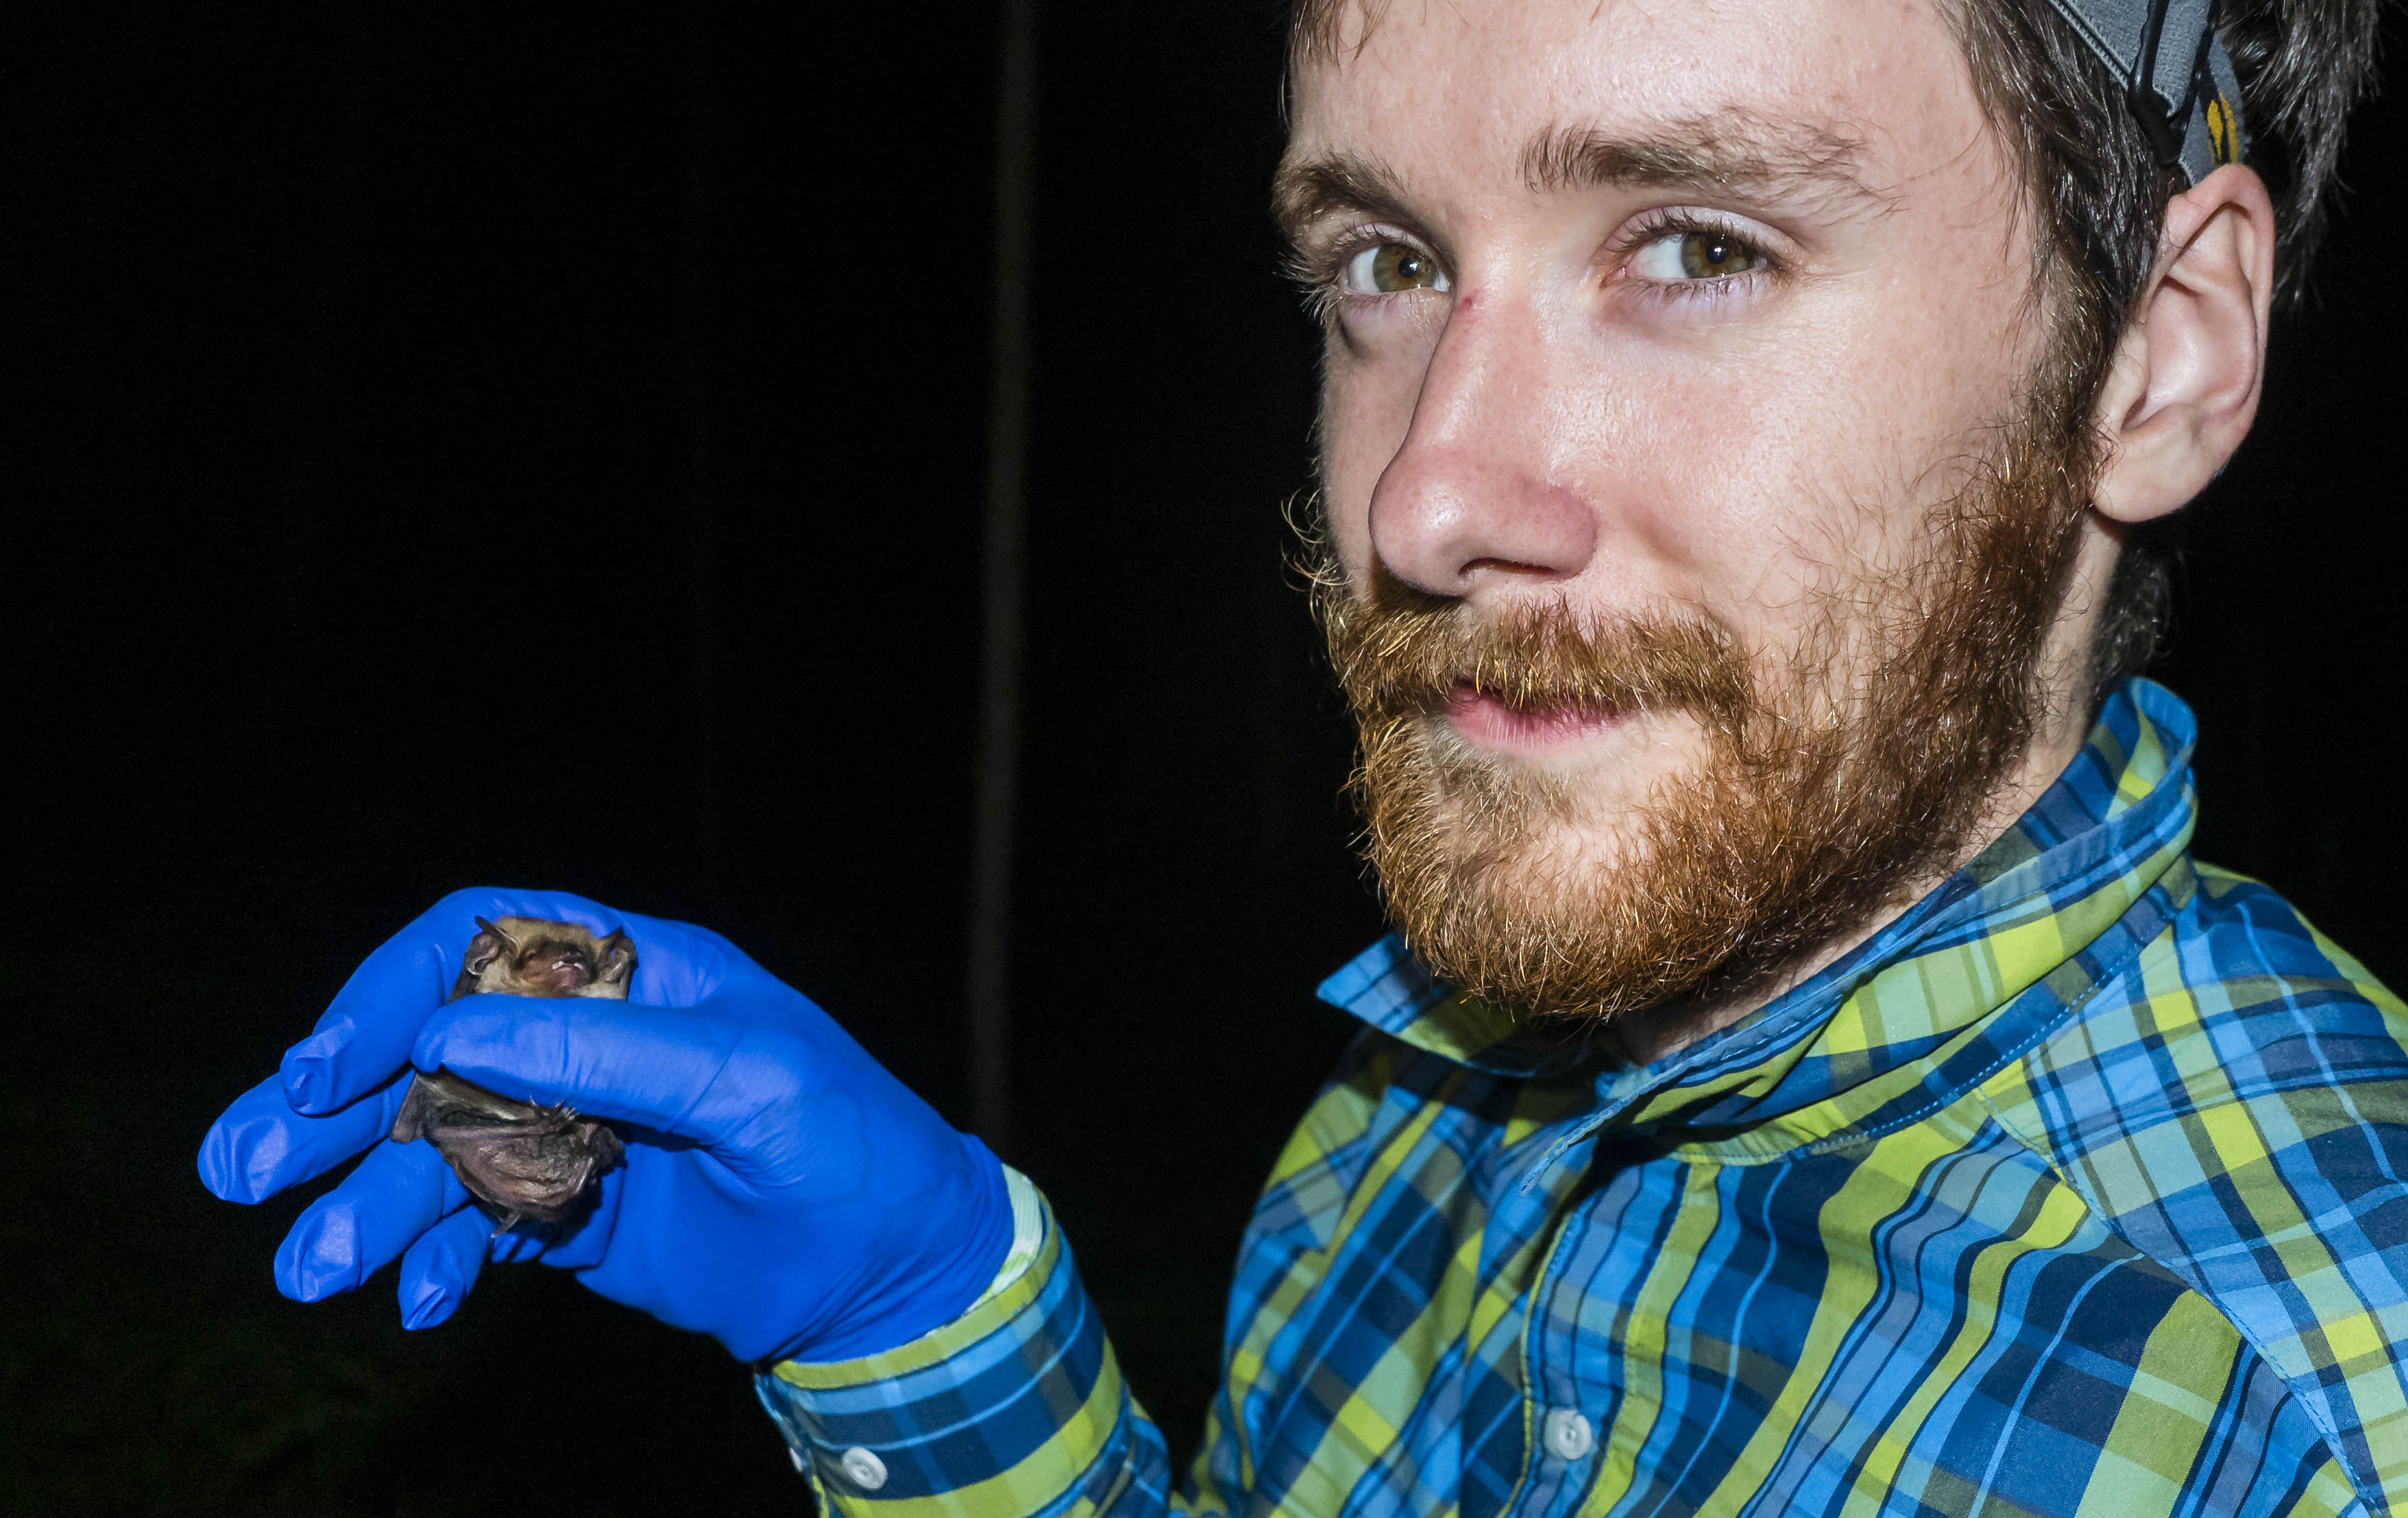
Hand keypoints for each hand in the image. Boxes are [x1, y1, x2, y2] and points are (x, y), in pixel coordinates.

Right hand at [197, 888, 1012, 1363]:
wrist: (895, 1272)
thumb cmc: (850, 1149)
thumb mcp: (751, 1082)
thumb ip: (611, 1052)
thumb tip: (452, 1030)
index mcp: (631, 969)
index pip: (475, 943)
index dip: (388, 994)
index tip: (324, 1070)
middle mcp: (584, 1034)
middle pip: (425, 1046)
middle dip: (329, 1108)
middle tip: (238, 1168)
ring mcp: (568, 1121)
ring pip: (433, 1146)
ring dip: (367, 1203)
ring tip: (311, 1270)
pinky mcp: (566, 1207)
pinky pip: (471, 1222)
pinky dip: (435, 1261)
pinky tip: (418, 1303)